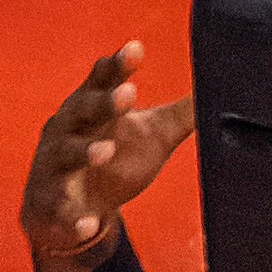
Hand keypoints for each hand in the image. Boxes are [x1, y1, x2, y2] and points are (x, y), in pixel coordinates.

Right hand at [25, 42, 195, 271]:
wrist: (70, 210)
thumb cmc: (115, 160)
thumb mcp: (152, 135)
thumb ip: (181, 113)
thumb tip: (220, 87)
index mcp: (92, 108)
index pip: (102, 80)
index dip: (117, 65)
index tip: (136, 48)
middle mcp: (68, 130)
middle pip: (82, 110)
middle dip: (103, 103)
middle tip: (128, 95)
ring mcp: (55, 167)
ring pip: (66, 155)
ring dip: (85, 152)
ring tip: (106, 151)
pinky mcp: (51, 204)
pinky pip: (61, 210)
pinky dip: (74, 216)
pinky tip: (89, 223)